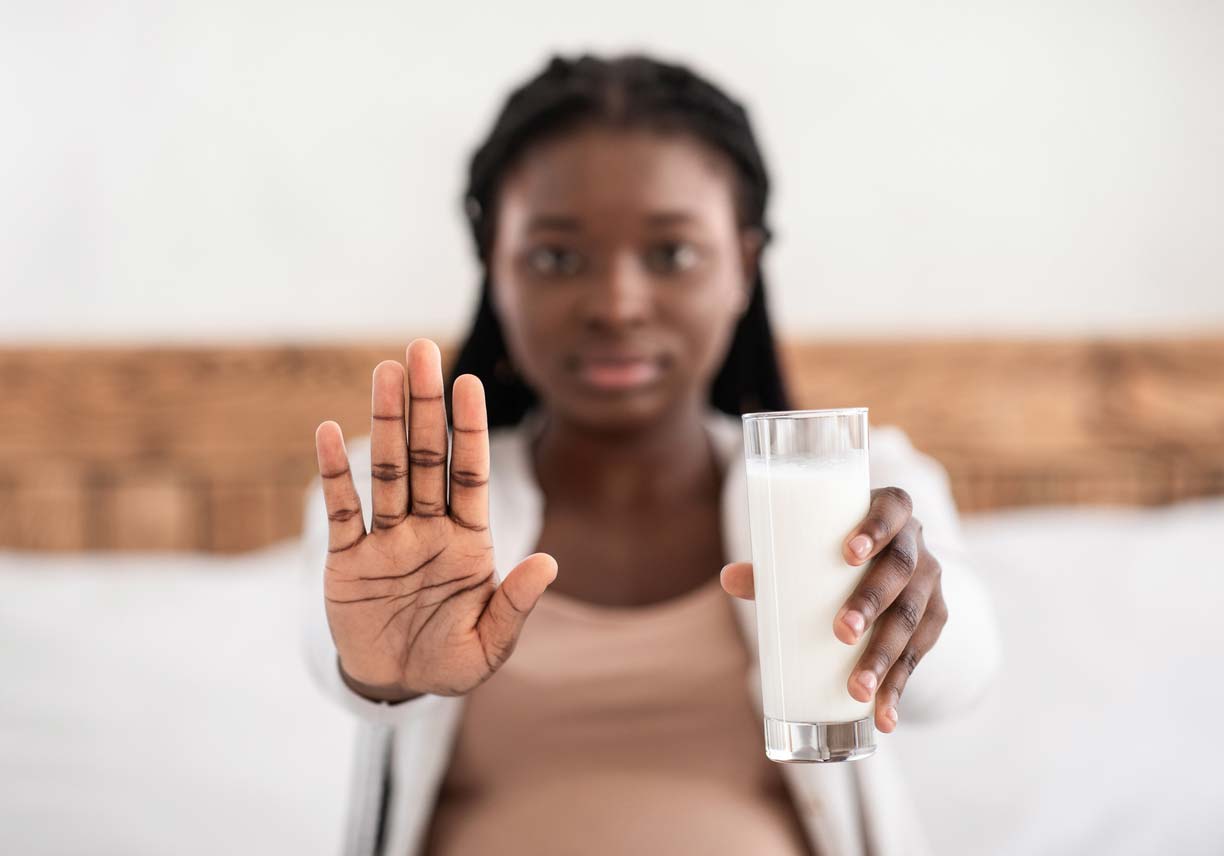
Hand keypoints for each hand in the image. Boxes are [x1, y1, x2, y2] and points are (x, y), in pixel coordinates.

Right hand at [314, 338, 557, 701]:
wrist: (397, 686)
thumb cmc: (451, 662)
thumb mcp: (490, 644)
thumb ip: (515, 604)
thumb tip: (548, 563)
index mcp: (468, 542)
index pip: (470, 474)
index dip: (469, 429)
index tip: (469, 383)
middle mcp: (427, 529)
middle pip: (427, 457)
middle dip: (426, 406)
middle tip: (422, 351)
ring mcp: (386, 540)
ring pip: (385, 472)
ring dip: (384, 423)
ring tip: (384, 372)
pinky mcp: (347, 561)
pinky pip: (340, 511)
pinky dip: (333, 475)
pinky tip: (329, 433)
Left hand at [720, 486, 947, 733]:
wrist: (887, 569)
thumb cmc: (837, 553)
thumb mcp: (813, 551)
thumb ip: (774, 566)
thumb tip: (728, 578)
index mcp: (891, 512)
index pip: (892, 508)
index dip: (875, 528)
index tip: (849, 553)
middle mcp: (917, 545)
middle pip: (900, 571)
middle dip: (872, 603)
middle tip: (841, 632)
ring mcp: (930, 584)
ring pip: (912, 619)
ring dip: (885, 657)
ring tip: (857, 689)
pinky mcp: (935, 620)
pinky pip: (919, 655)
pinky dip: (899, 687)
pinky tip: (884, 716)